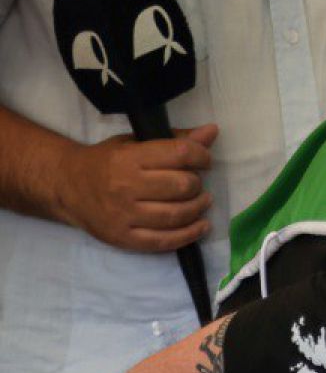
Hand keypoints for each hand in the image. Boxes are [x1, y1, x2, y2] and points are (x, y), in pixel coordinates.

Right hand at [56, 124, 216, 252]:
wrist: (66, 186)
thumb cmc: (106, 162)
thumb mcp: (134, 143)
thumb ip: (173, 140)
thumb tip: (212, 131)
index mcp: (128, 158)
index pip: (179, 153)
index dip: (201, 156)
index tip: (203, 160)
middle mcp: (125, 186)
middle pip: (182, 186)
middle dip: (197, 184)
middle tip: (196, 184)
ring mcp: (124, 215)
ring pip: (177, 215)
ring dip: (198, 208)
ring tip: (201, 201)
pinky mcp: (124, 238)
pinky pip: (166, 241)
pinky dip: (190, 234)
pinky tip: (200, 226)